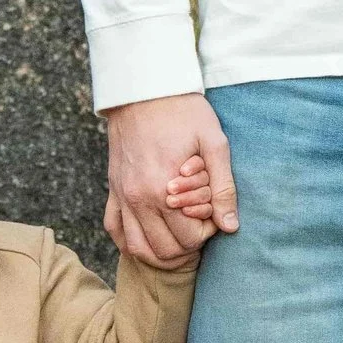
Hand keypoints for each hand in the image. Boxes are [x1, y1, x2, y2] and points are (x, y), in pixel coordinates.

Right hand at [105, 92, 238, 268]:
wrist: (144, 88)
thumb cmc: (184, 112)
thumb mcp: (214, 143)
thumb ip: (223, 187)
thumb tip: (230, 226)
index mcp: (162, 189)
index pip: (188, 238)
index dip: (208, 233)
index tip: (215, 215)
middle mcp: (137, 198)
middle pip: (163, 250)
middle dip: (187, 247)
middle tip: (201, 228)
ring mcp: (121, 195)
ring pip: (137, 248)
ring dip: (160, 254)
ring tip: (180, 241)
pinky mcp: (113, 189)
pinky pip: (114, 230)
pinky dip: (130, 243)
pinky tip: (149, 238)